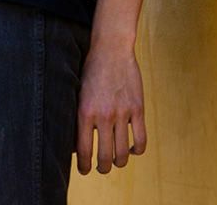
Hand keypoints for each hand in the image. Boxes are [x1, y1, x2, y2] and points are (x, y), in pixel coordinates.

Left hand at [76, 45, 146, 174]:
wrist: (111, 47)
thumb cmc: (91, 69)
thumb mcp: (78, 93)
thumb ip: (77, 118)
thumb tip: (75, 145)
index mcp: (85, 112)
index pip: (84, 152)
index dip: (84, 166)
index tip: (84, 169)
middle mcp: (104, 115)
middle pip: (104, 157)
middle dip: (102, 168)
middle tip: (101, 167)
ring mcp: (122, 113)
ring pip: (123, 153)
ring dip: (119, 162)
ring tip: (116, 160)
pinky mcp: (138, 108)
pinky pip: (141, 140)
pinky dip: (137, 150)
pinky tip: (133, 149)